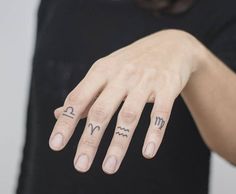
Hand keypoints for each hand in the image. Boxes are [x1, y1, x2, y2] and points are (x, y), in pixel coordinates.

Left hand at [49, 29, 203, 173]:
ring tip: (109, 167)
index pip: (78, 98)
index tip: (55, 145)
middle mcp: (121, 75)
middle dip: (89, 140)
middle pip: (101, 110)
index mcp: (102, 71)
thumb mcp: (106, 72)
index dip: (66, 122)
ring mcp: (145, 81)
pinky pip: (160, 113)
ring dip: (119, 144)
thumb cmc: (132, 63)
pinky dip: (154, 133)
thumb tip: (59, 114)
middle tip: (80, 165)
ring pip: (129, 115)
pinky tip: (147, 152)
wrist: (170, 45)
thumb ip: (85, 93)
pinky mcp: (167, 87)